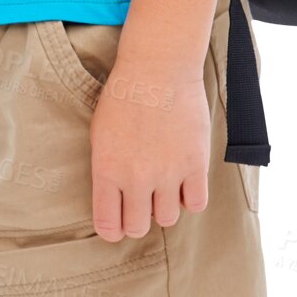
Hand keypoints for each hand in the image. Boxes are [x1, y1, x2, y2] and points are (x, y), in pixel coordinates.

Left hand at [88, 63, 209, 239]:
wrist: (157, 66)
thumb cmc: (124, 95)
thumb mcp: (100, 133)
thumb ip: (107, 171)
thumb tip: (113, 202)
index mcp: (107, 169)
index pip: (108, 226)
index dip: (112, 229)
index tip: (117, 222)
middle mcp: (136, 177)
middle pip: (138, 228)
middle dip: (138, 219)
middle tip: (141, 202)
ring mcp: (168, 172)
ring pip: (168, 219)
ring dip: (165, 205)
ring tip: (163, 184)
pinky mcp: (195, 164)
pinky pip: (196, 204)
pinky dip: (190, 197)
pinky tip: (184, 180)